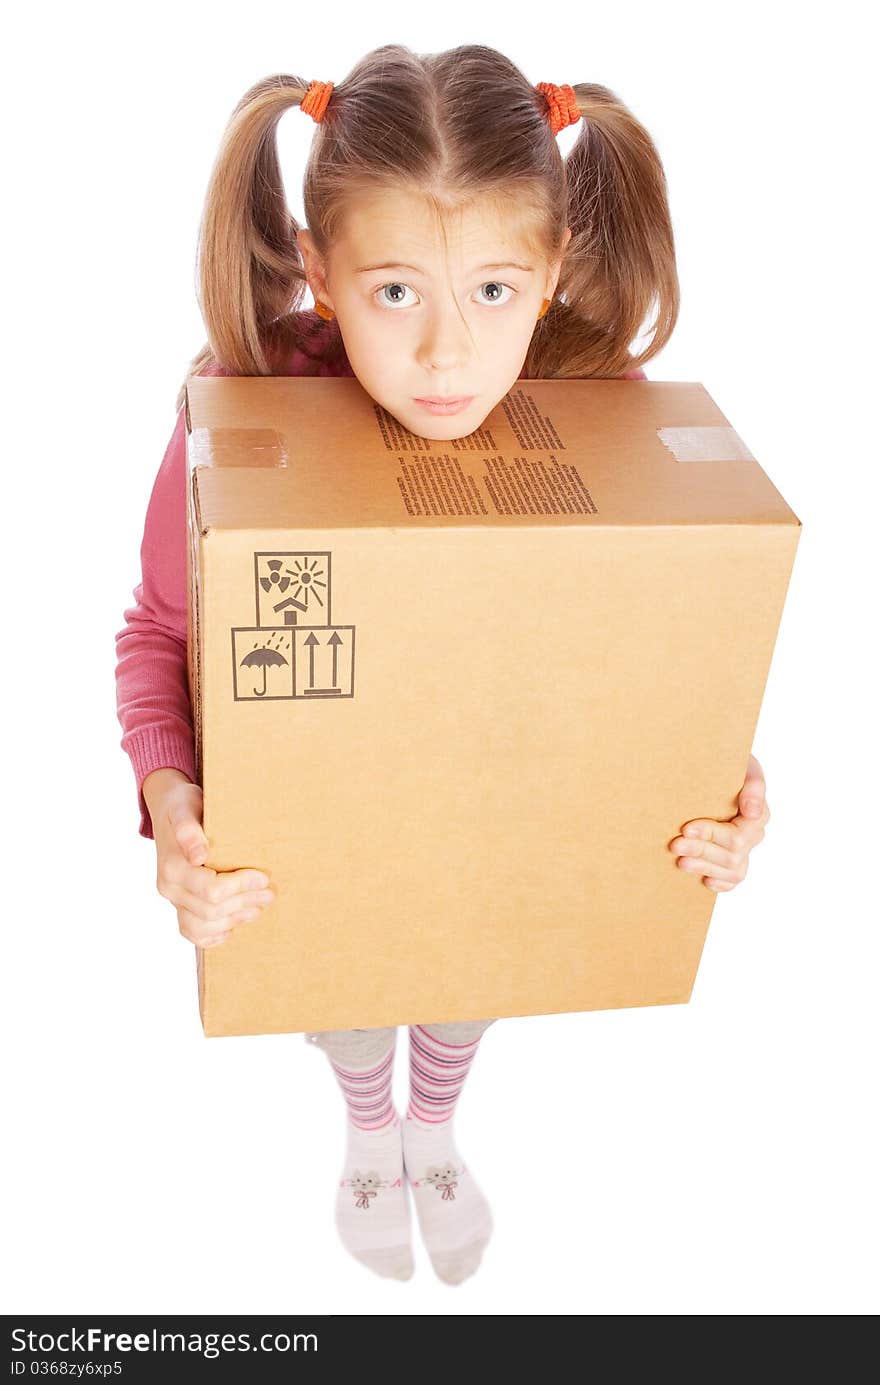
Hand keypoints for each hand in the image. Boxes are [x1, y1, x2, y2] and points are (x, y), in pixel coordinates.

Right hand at [152, 779, 275, 948]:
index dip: (240, 887)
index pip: (211, 890)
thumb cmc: (183, 805)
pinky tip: (232, 927)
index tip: (262, 877)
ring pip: (203, 927)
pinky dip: (213, 935)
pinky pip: (193, 933)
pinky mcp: (179, 905)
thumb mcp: (185, 806)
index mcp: (171, 867)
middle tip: (269, 892)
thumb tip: (200, 855)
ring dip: (234, 920)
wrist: (168, 810)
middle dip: (244, 902)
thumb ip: (189, 829)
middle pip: (212, 911)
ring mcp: (174, 899)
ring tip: (257, 907)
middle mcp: (169, 887)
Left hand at [668, 753, 769, 891]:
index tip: (687, 828)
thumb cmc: (729, 766)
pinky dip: (720, 883)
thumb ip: (753, 784)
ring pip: (732, 869)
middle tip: (675, 844)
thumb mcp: (744, 766)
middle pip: (732, 852)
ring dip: (704, 866)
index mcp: (759, 813)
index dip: (711, 833)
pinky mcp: (734, 862)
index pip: (739, 832)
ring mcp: (745, 851)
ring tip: (681, 862)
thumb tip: (753, 811)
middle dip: (701, 849)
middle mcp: (754, 835)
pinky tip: (704, 880)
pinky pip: (733, 881)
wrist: (715, 770)